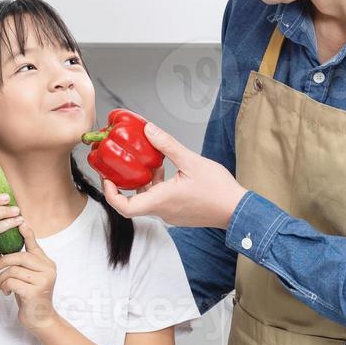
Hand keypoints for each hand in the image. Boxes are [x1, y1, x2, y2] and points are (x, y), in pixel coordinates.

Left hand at [0, 221, 58, 330]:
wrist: (40, 319)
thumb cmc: (31, 295)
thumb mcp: (29, 275)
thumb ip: (25, 262)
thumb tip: (12, 244)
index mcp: (47, 263)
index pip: (35, 244)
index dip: (26, 232)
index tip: (18, 221)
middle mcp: (48, 270)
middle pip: (21, 256)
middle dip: (4, 260)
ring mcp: (43, 281)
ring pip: (14, 269)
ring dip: (3, 277)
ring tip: (0, 284)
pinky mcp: (35, 292)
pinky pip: (13, 282)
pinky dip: (5, 286)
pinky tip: (5, 291)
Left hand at [102, 121, 246, 228]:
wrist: (237, 210)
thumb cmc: (218, 190)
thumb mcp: (191, 161)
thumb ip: (167, 145)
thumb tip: (149, 130)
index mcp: (161, 201)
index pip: (124, 207)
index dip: (110, 194)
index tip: (107, 179)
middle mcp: (163, 211)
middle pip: (133, 202)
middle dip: (126, 184)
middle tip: (120, 167)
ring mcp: (171, 214)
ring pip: (148, 200)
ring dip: (145, 183)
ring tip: (150, 163)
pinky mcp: (179, 213)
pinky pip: (160, 201)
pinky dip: (157, 187)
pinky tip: (167, 170)